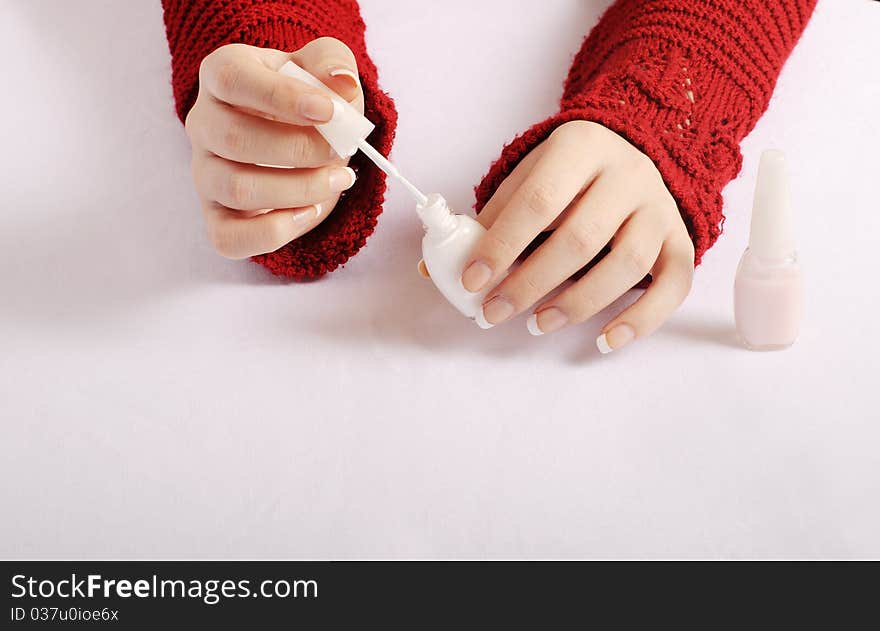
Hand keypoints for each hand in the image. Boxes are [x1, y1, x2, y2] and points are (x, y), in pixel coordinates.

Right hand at [185, 39, 362, 258]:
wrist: (303, 142)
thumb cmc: (309, 101)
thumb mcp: (324, 71)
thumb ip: (333, 63)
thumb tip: (342, 82)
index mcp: (222, 74)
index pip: (233, 79)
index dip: (281, 97)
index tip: (328, 111)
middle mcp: (203, 123)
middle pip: (235, 139)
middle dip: (299, 149)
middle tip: (340, 149)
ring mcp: (205, 173)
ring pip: (237, 189)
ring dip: (298, 189)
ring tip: (338, 179)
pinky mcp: (216, 217)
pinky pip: (229, 237)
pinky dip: (276, 231)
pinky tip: (310, 211)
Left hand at [462, 121, 694, 352]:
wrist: (633, 148)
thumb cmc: (566, 175)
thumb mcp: (527, 179)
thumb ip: (488, 221)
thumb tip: (433, 268)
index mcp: (579, 148)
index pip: (538, 201)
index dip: (502, 246)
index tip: (471, 283)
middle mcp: (627, 175)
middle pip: (581, 239)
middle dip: (531, 284)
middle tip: (495, 314)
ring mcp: (659, 208)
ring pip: (627, 265)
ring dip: (578, 304)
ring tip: (538, 325)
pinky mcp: (680, 239)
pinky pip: (674, 284)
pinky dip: (642, 319)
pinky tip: (606, 341)